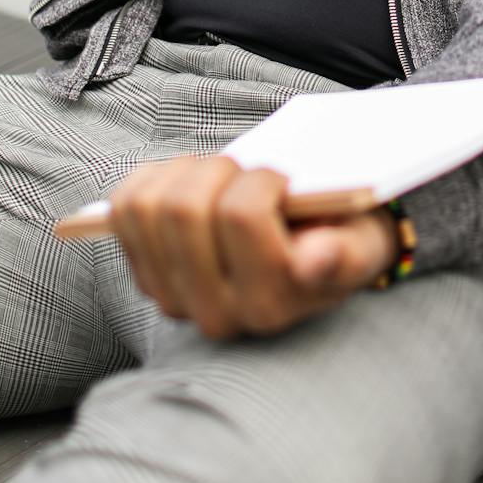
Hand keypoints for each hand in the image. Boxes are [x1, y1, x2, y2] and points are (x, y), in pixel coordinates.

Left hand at [106, 154, 400, 339]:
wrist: (308, 264)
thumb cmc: (338, 240)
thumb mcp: (359, 246)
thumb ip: (343, 254)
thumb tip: (314, 259)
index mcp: (271, 304)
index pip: (241, 216)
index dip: (261, 178)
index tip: (284, 179)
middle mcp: (216, 313)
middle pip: (184, 208)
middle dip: (219, 169)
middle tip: (250, 172)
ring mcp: (174, 299)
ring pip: (148, 207)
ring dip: (184, 173)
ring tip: (221, 177)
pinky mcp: (147, 278)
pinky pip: (124, 211)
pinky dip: (152, 179)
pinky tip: (188, 182)